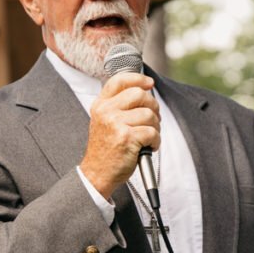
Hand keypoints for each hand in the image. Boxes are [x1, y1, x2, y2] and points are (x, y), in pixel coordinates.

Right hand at [80, 72, 159, 199]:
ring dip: (156, 127)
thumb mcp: (104, 121)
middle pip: (140, 94)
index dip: (138, 79)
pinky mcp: (127, 138)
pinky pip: (152, 132)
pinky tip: (149, 146)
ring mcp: (116, 124)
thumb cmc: (106, 148)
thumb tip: (145, 90)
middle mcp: (106, 111)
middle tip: (152, 119)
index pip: (120, 80)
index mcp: (101, 105)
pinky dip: (156, 141)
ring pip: (149, 114)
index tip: (149, 84)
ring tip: (149, 137)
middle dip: (153, 107)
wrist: (97, 173)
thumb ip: (118, 105)